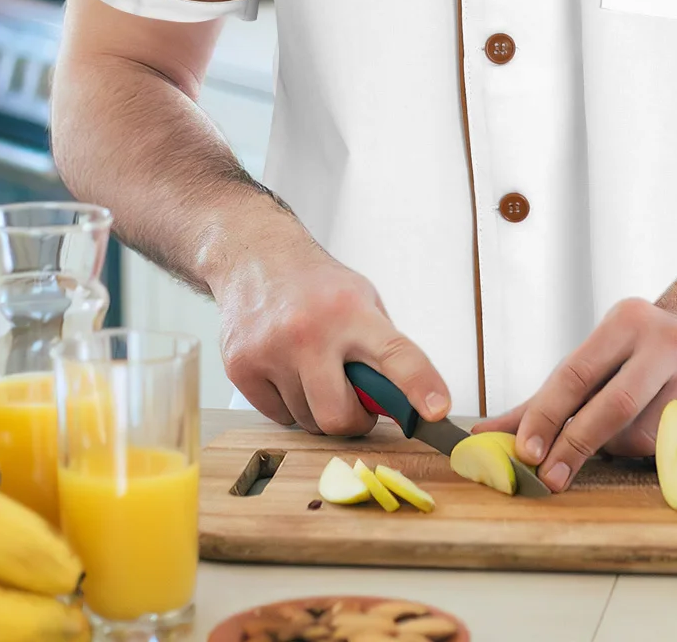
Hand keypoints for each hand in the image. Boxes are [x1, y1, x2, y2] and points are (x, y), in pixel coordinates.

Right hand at [212, 211, 449, 437]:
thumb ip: (382, 347)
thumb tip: (407, 401)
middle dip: (353, 420)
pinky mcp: (240, 367)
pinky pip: (278, 417)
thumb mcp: (362, 298)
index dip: (419, 386)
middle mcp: (310, 330)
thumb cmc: (315, 282)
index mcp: (351, 310)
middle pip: (339, 415)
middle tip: (354, 403)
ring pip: (307, 420)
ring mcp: (271, 350)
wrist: (255, 256)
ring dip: (317, 408)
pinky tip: (285, 369)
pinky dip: (288, 404)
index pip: (395, 354)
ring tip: (312, 370)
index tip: (436, 411)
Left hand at [474, 297, 676, 491]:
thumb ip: (543, 398)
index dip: (548, 414)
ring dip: (622, 449)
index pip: (576, 372)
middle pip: (614, 405)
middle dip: (576, 445)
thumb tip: (484, 434)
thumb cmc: (636, 353)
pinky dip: (660, 453)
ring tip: (624, 435)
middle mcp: (665, 341)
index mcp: (625, 322)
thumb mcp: (595, 357)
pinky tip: (659, 439)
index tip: (525, 451)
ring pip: (647, 434)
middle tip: (550, 478)